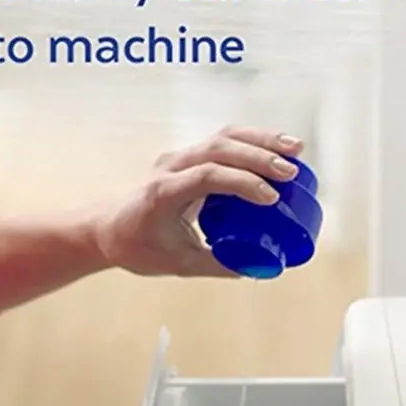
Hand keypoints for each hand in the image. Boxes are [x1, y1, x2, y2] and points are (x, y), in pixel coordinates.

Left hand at [93, 126, 303, 277]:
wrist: (110, 228)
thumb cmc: (139, 248)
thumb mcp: (178, 264)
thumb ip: (219, 265)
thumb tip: (263, 268)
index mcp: (163, 192)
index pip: (206, 176)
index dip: (241, 183)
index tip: (271, 199)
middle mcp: (170, 167)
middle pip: (217, 149)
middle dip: (258, 157)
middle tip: (291, 172)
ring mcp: (177, 158)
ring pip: (222, 137)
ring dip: (260, 140)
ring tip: (295, 148)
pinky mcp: (187, 157)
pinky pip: (221, 140)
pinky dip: (250, 141)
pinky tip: (276, 147)